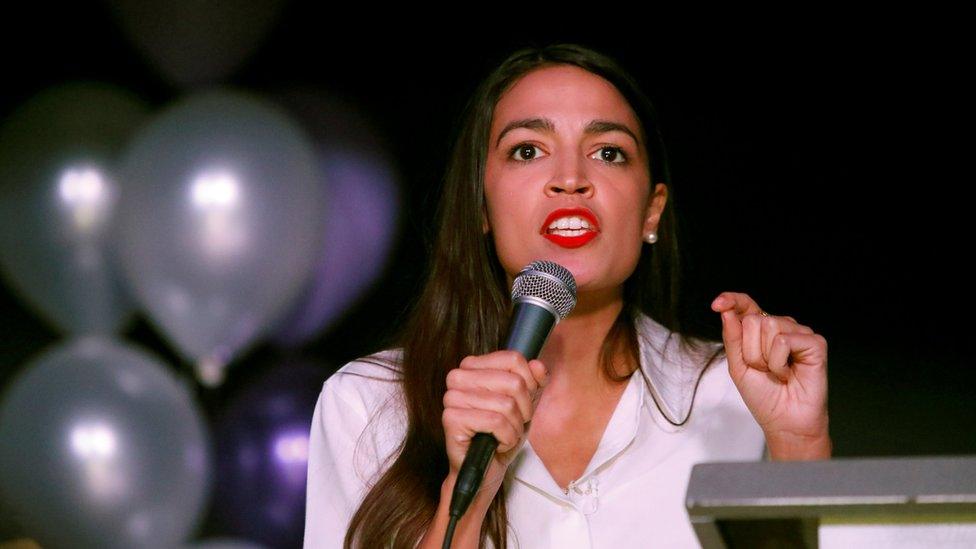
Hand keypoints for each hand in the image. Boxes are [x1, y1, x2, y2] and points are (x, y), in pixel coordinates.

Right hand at [442, 350, 548, 490]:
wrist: (486, 471)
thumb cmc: (502, 435)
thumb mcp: (524, 405)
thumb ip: (533, 382)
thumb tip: (538, 365)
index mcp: (473, 366)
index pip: (513, 359)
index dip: (529, 384)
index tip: (522, 404)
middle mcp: (458, 376)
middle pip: (514, 382)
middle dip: (523, 410)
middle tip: (513, 425)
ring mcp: (452, 396)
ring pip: (507, 404)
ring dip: (514, 428)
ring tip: (504, 436)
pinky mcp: (451, 418)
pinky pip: (496, 421)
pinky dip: (506, 438)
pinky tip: (496, 444)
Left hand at [711, 292, 829, 455]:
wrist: (784, 422)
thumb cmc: (764, 397)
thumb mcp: (738, 366)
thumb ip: (732, 338)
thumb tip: (725, 311)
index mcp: (761, 332)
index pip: (747, 305)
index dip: (733, 300)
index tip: (717, 304)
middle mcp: (781, 327)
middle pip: (752, 319)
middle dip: (750, 350)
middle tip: (763, 370)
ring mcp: (799, 333)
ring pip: (769, 325)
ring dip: (765, 357)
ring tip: (777, 372)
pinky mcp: (814, 343)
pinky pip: (784, 340)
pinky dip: (780, 362)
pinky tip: (789, 373)